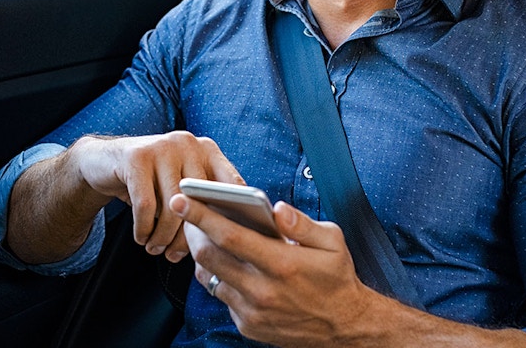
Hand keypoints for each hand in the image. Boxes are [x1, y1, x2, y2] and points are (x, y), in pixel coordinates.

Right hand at [69, 131, 242, 261]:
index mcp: (207, 149)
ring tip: (156, 250)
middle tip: (176, 256)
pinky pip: (146, 205)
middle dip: (188, 235)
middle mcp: (188, 143)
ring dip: (163, 236)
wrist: (105, 161)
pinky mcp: (137, 157)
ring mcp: (162, 146)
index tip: (223, 244)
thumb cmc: (152, 183)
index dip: (232, 215)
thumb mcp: (179, 186)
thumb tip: (222, 240)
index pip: (232, 184)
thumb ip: (202, 202)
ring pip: (172, 205)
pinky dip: (144, 229)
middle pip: (200, 200)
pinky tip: (142, 238)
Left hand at [170, 194, 380, 345]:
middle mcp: (262, 290)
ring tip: (202, 234)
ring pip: (209, 277)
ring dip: (203, 254)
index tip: (181, 199)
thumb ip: (302, 224)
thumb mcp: (332, 242)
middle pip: (209, 256)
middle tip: (185, 211)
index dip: (201, 215)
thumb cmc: (337, 278)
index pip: (229, 235)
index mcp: (281, 264)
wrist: (345, 327)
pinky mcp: (248, 325)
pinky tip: (226, 263)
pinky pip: (222, 296)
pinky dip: (219, 277)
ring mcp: (252, 311)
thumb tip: (277, 208)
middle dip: (191, 230)